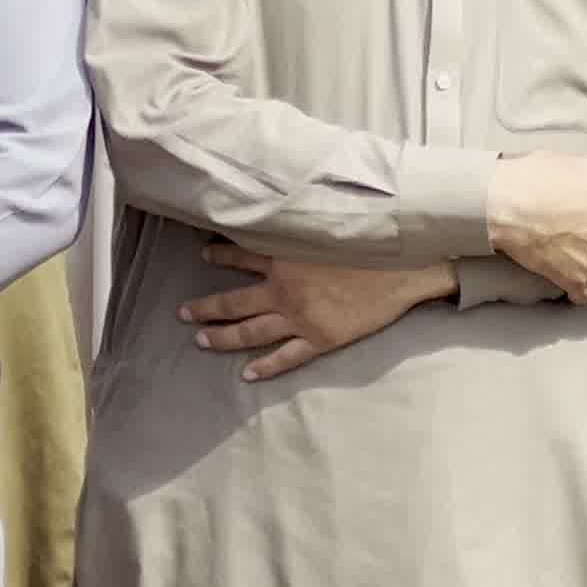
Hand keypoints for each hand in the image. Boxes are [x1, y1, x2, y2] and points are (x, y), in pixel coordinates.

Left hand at [180, 247, 452, 381]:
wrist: (403, 268)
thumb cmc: (368, 242)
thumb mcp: (324, 227)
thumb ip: (298, 226)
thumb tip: (280, 211)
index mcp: (283, 259)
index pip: (240, 255)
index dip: (219, 254)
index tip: (203, 254)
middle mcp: (284, 290)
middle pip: (234, 302)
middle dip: (206, 308)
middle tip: (183, 313)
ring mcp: (301, 318)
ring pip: (251, 332)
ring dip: (223, 337)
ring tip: (201, 340)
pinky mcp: (321, 339)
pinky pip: (287, 357)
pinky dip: (266, 367)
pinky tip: (247, 374)